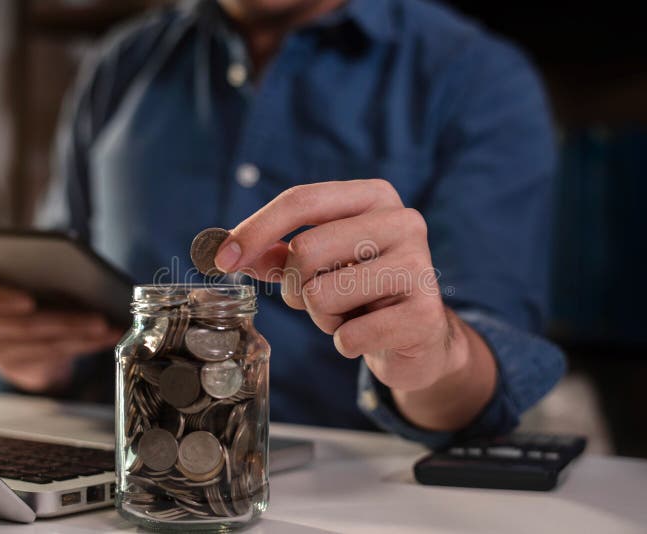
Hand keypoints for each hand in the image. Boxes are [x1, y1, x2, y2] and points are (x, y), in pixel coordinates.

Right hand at [0, 271, 123, 392]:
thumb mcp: (25, 277)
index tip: (29, 301)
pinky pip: (53, 356)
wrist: (17, 327)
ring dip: (82, 336)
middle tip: (99, 318)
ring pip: (42, 344)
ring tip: (109, 328)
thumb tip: (79, 273)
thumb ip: (36, 273)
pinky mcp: (13, 366)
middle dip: (65, 322)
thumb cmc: (24, 288)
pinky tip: (108, 336)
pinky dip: (86, 345)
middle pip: (21, 325)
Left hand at [213, 179, 495, 429]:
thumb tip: (224, 250)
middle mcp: (403, 221)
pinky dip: (345, 343)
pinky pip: (348, 336)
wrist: (421, 336)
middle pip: (306, 250)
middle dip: (295, 287)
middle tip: (318, 301)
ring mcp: (419, 267)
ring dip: (322, 318)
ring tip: (351, 315)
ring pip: (321, 295)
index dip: (256, 229)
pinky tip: (369, 336)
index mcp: (375, 197)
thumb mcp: (320, 264)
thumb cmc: (363, 291)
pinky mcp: (424, 315)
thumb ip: (276, 252)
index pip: (303, 200)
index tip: (222, 260)